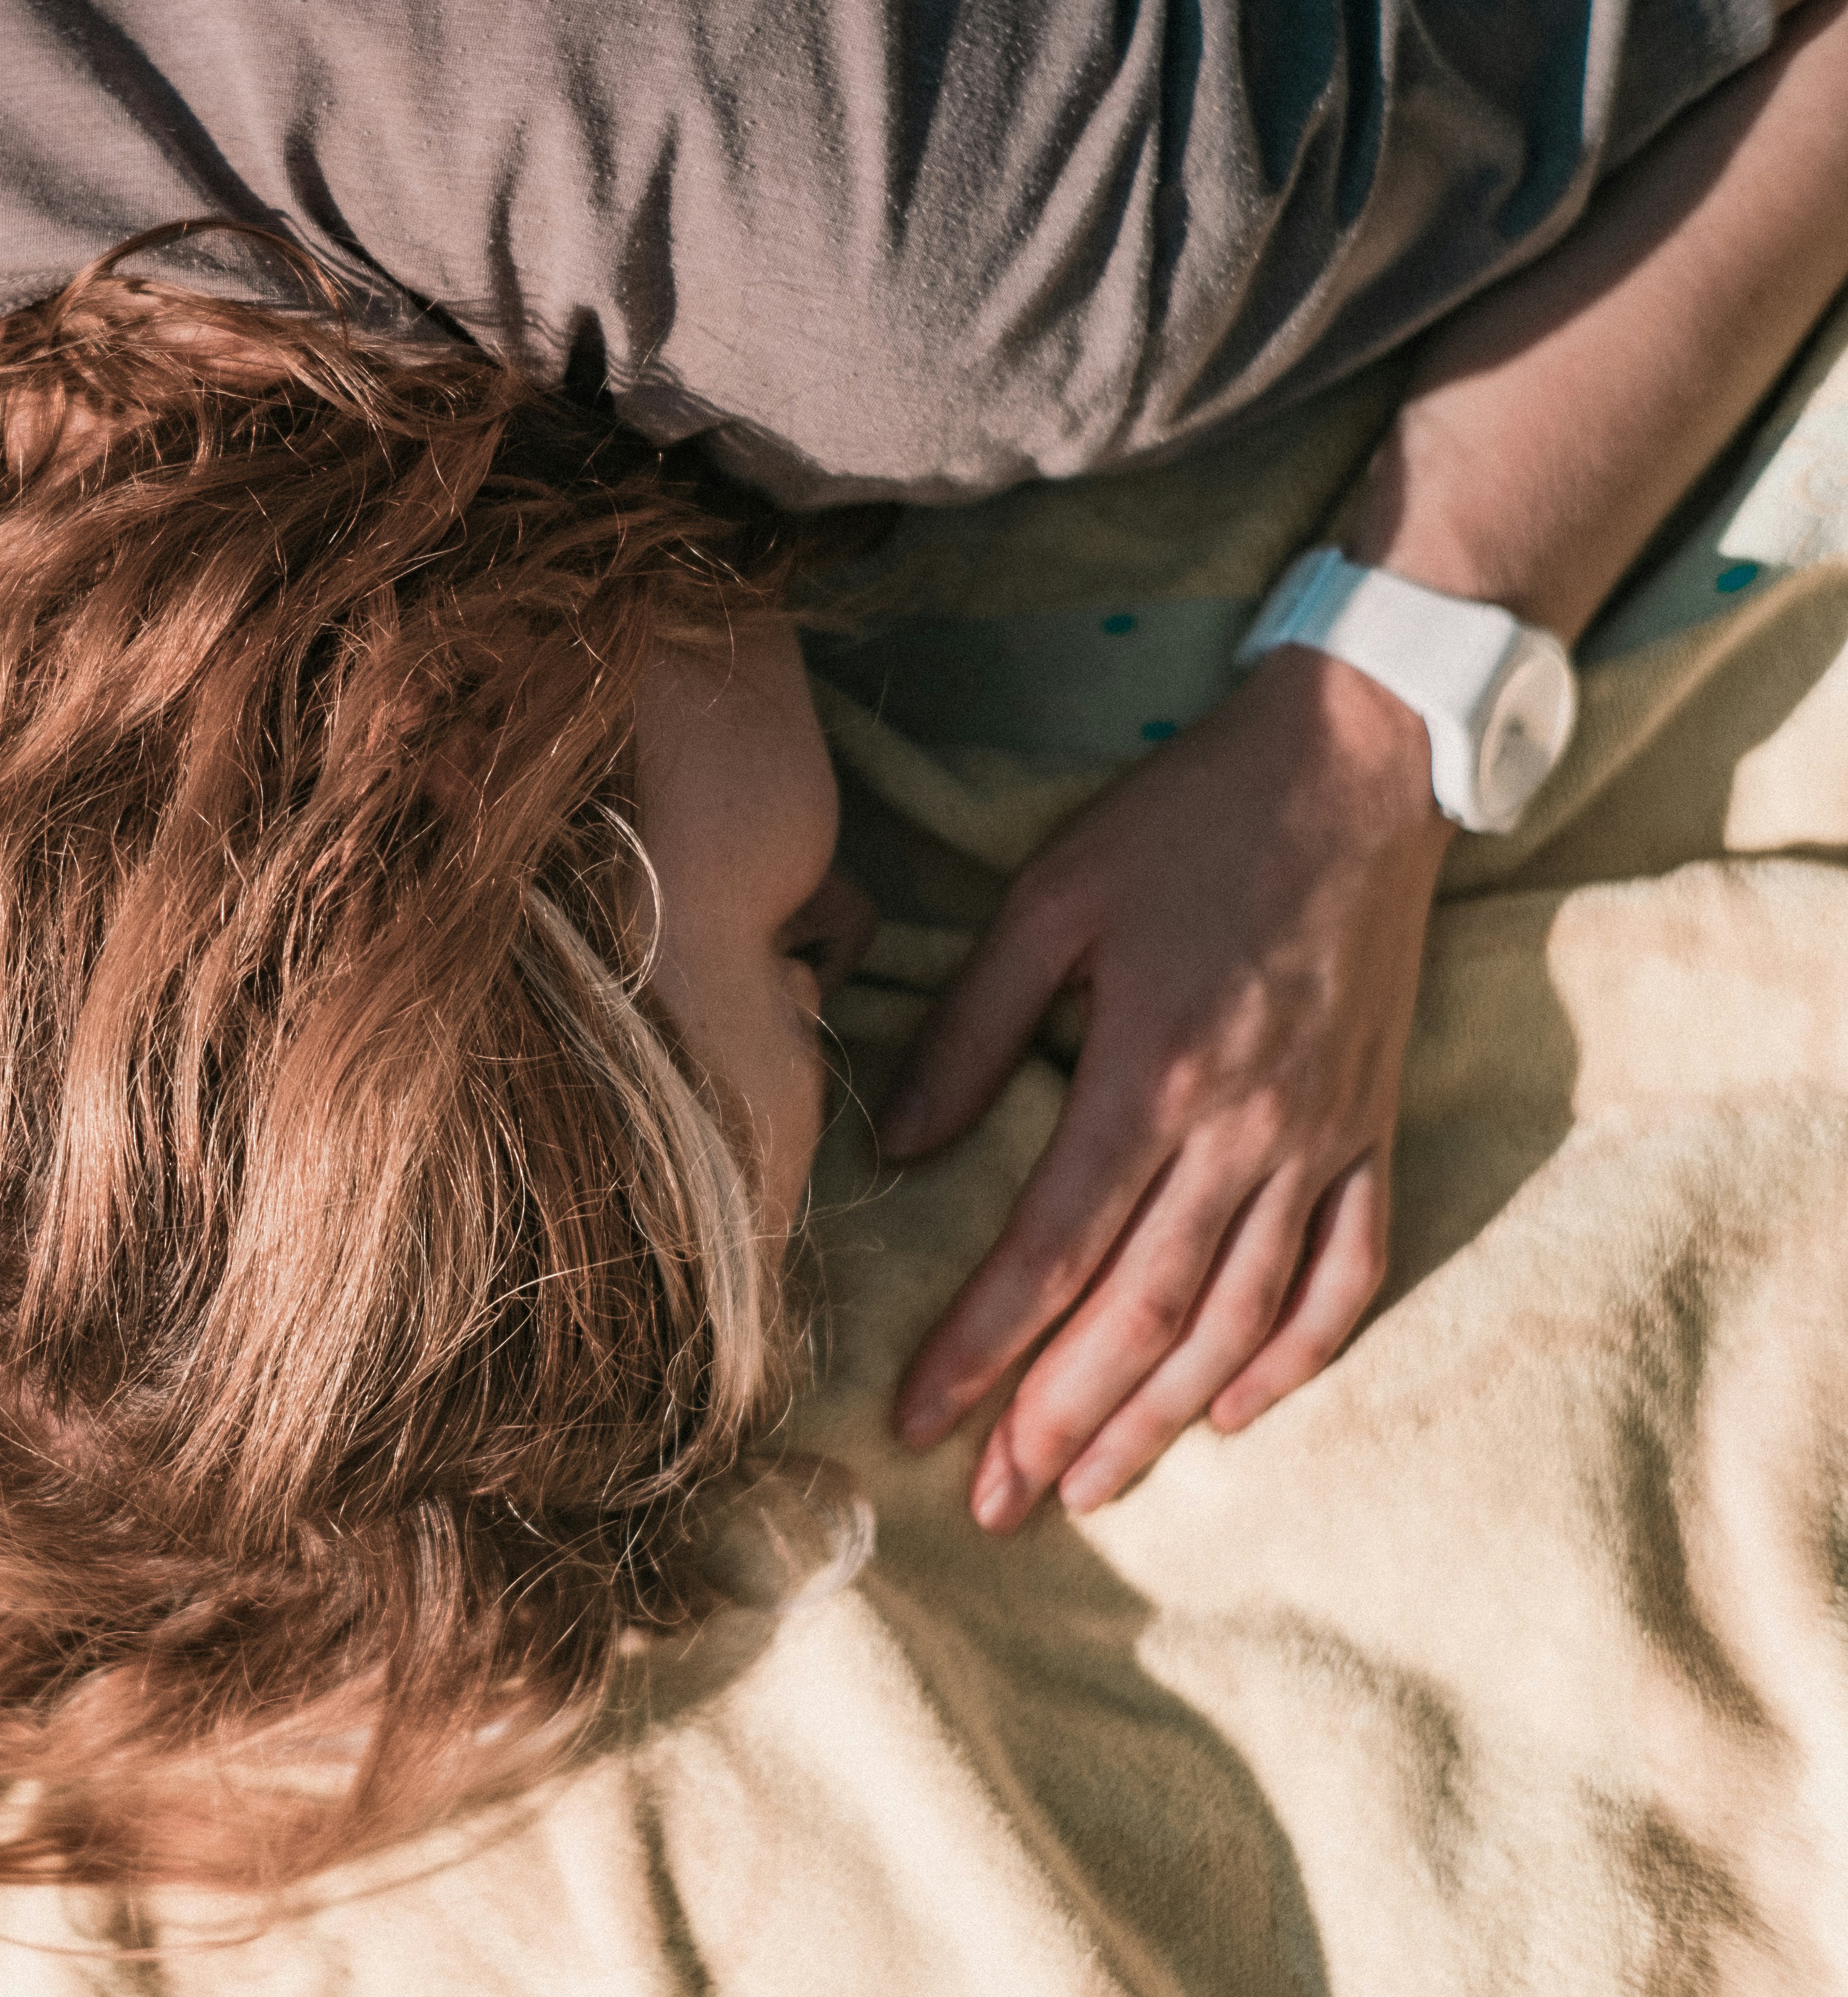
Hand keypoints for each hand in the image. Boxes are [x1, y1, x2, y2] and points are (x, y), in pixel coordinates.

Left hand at [882, 647, 1452, 1528]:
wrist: (1358, 763)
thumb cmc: (1183, 823)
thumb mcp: (1048, 900)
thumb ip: (971, 1031)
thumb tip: (896, 1146)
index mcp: (1149, 1073)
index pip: (1048, 1250)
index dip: (979, 1347)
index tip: (918, 1421)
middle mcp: (1242, 1129)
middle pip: (1142, 1314)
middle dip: (1060, 1421)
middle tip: (994, 1506)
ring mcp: (1321, 1138)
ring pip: (1240, 1319)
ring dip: (1162, 1417)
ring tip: (1089, 1489)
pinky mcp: (1373, 1129)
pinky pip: (1347, 1271)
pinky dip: (1294, 1356)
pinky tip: (1235, 1414)